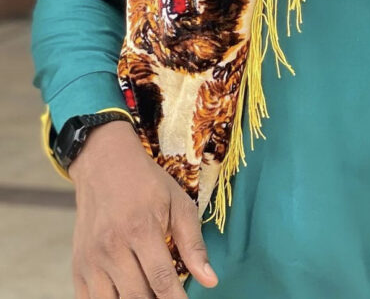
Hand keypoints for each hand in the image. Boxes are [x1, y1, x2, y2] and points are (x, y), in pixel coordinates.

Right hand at [69, 121, 217, 297]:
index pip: (161, 279)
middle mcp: (111, 247)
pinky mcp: (78, 267)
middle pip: (136, 297)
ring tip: (150, 296)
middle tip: (169, 298)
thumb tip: (210, 281)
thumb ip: (193, 244)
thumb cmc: (147, 184)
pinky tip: (126, 296)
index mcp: (141, 229)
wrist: (104, 164)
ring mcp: (91, 260)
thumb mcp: (178, 203)